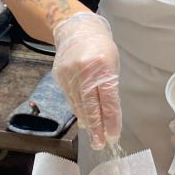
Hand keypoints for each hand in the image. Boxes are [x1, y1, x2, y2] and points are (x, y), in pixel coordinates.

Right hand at [51, 12, 121, 149]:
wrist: (76, 30)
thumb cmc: (100, 46)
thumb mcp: (112, 63)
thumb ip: (110, 87)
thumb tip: (109, 114)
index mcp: (103, 66)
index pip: (108, 100)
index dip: (111, 120)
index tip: (114, 135)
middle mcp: (85, 72)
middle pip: (91, 106)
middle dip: (97, 128)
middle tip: (101, 144)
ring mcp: (70, 75)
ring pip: (79, 105)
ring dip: (87, 123)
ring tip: (94, 137)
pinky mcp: (60, 77)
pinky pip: (71, 99)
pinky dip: (78, 110)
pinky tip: (84, 120)